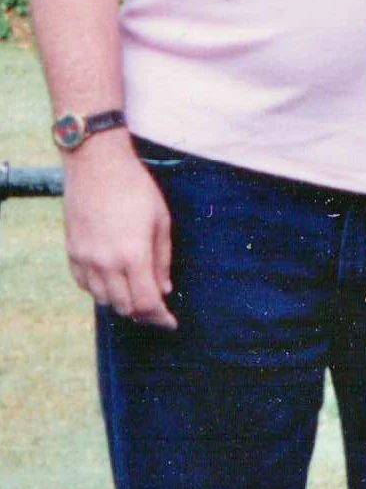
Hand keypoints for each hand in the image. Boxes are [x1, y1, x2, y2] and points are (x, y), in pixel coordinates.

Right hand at [63, 133, 175, 329]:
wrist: (97, 166)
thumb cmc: (136, 188)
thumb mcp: (160, 220)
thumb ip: (162, 258)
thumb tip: (164, 290)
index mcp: (133, 255)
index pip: (146, 302)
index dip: (160, 318)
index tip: (170, 323)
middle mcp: (106, 263)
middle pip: (124, 307)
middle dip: (143, 312)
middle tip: (157, 309)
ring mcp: (85, 260)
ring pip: (104, 299)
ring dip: (122, 302)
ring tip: (137, 293)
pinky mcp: (72, 253)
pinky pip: (86, 285)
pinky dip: (101, 289)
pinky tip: (113, 280)